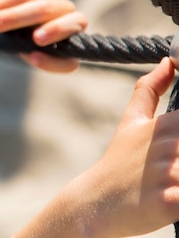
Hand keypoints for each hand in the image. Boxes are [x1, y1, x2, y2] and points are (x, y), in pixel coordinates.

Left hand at [0, 0, 86, 71]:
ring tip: (35, 38)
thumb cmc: (11, 19)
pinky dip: (54, 61)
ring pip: (73, 23)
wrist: (19, 36)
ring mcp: (72, 31)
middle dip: (16, 16)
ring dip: (55, 29)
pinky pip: (70, 62)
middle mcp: (65, 8)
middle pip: (48, 7)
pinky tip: (34, 58)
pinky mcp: (69, 57)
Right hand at [78, 57, 178, 236]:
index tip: (178, 133)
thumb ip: (149, 90)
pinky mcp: (171, 204)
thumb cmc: (117, 163)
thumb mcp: (129, 123)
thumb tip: (167, 61)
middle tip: (176, 154)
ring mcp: (169, 175)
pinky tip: (177, 191)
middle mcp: (168, 147)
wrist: (95, 204)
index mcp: (164, 125)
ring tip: (176, 171)